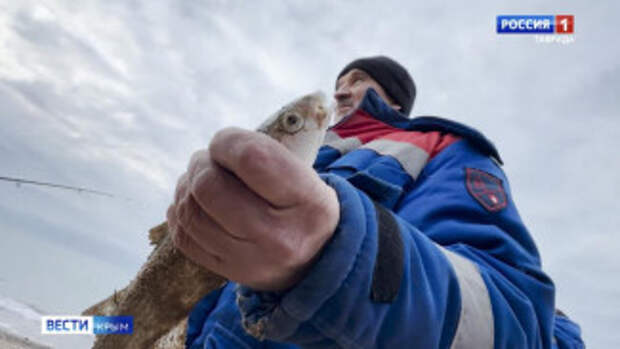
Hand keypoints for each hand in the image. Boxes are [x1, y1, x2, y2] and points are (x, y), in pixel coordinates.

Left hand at [167, 127, 339, 290]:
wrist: (317, 257)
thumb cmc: (302, 203)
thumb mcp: (305, 173)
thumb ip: (263, 154)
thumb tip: (214, 147)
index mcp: (306, 201)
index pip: (251, 159)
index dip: (226, 142)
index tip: (225, 142)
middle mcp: (278, 236)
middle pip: (208, 187)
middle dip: (200, 164)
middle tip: (208, 160)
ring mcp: (250, 260)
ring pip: (191, 211)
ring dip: (187, 186)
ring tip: (199, 179)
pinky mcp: (228, 272)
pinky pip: (184, 237)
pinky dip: (181, 212)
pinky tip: (193, 203)